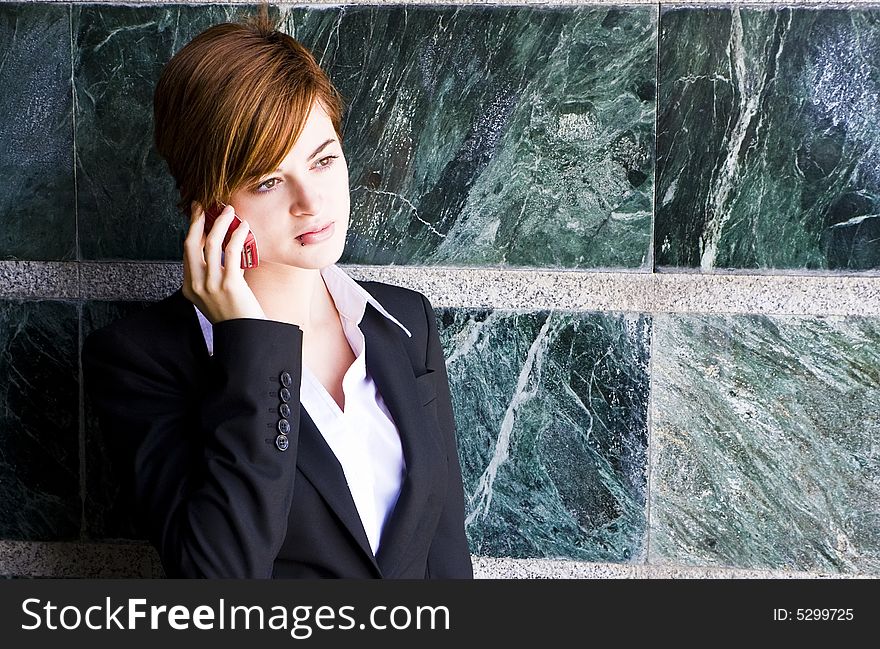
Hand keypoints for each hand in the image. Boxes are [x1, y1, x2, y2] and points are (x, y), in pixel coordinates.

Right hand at [183, 201, 265, 323]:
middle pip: (191, 243)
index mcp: (189, 287)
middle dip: (198, 220)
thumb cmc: (236, 315)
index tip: (199, 214)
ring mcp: (211, 286)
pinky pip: (231, 252)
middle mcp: (196, 285)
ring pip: (210, 243)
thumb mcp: (216, 295)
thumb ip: (215, 274)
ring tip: (230, 211)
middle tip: (207, 205)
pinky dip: (237, 236)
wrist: (246, 336)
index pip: (187, 252)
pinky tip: (244, 228)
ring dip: (220, 223)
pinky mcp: (229, 285)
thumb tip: (226, 248)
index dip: (193, 230)